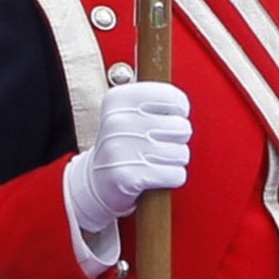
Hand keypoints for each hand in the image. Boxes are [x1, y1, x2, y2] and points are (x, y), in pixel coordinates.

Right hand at [66, 80, 191, 244]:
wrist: (96, 180)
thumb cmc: (125, 143)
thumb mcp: (132, 112)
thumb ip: (160, 102)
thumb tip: (181, 112)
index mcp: (118, 99)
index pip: (174, 98)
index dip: (178, 113)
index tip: (163, 120)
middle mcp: (117, 121)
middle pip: (182, 128)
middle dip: (176, 140)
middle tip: (154, 144)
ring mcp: (120, 149)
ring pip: (182, 153)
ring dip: (172, 161)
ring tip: (152, 160)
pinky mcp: (128, 176)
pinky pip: (176, 175)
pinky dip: (170, 178)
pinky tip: (152, 175)